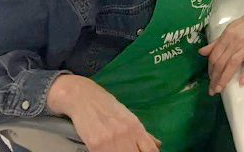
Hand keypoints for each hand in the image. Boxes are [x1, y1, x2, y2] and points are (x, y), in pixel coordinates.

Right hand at [46, 74, 160, 151]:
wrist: (85, 97)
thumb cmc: (107, 106)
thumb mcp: (128, 116)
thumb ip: (143, 133)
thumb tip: (158, 144)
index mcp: (136, 127)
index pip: (150, 149)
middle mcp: (125, 133)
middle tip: (128, 149)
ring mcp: (110, 140)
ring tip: (115, 149)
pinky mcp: (95, 145)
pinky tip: (106, 150)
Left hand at [198, 8, 243, 95]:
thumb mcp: (229, 30)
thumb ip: (216, 43)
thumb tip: (202, 52)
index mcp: (227, 36)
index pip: (214, 56)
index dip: (210, 69)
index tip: (210, 79)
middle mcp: (235, 42)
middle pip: (221, 62)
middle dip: (215, 78)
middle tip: (212, 91)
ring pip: (233, 64)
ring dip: (225, 78)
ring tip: (220, 89)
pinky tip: (241, 82)